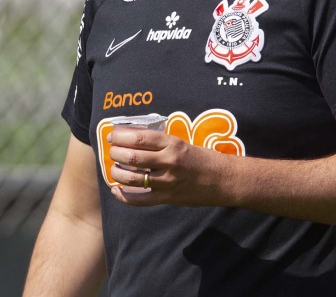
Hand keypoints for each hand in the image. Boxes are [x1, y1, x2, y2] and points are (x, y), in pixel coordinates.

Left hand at [106, 128, 231, 206]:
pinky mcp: (168, 198)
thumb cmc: (203, 158)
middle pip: (132, 157)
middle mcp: (169, 161)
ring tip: (113, 168)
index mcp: (173, 144)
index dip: (121, 136)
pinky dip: (123, 196)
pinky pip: (139, 200)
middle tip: (112, 151)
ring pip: (131, 178)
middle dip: (116, 153)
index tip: (113, 136)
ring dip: (116, 173)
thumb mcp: (183, 143)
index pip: (140, 137)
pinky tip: (116, 190)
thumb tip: (133, 137)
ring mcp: (168, 181)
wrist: (223, 180)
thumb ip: (160, 143)